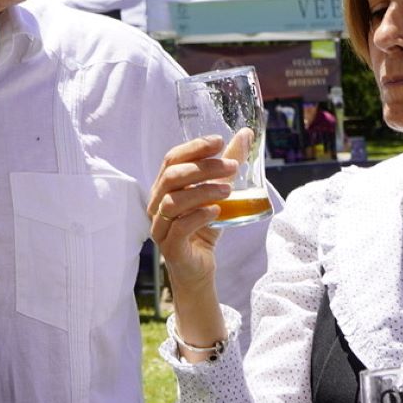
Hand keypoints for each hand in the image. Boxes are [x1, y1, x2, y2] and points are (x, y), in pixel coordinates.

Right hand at [146, 134, 242, 283]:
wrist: (199, 267)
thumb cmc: (203, 227)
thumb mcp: (219, 193)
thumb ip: (228, 165)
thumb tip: (245, 135)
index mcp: (164, 187)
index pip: (172, 159)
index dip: (194, 148)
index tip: (219, 141)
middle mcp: (157, 204)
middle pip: (172, 177)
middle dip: (203, 168)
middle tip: (232, 167)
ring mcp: (160, 226)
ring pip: (172, 201)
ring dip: (202, 191)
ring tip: (228, 190)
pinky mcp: (170, 247)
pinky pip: (179, 228)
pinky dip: (198, 216)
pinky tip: (216, 211)